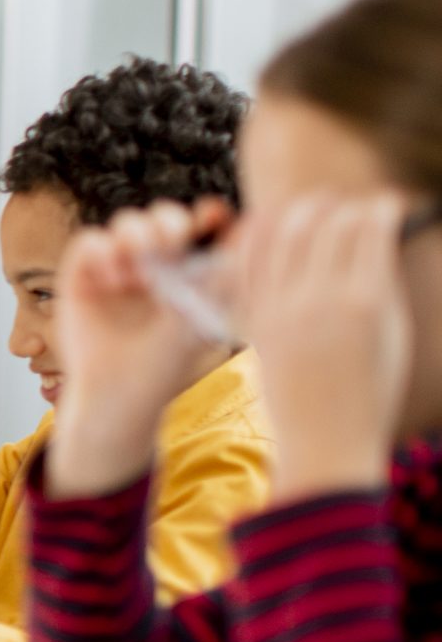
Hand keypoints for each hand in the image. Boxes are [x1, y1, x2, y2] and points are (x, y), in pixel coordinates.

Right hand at [44, 199, 234, 497]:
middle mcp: (148, 269)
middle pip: (159, 218)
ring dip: (136, 235)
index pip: (194, 231)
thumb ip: (223, 273)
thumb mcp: (202, 316)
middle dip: (168, 221)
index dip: (203, 216)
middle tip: (173, 242)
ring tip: (139, 270)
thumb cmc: (163, 365)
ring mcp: (113, 271)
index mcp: (181, 276)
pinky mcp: (79, 278)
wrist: (118, 394)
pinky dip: (102, 252)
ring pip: (125, 223)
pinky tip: (113, 281)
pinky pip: (89, 241)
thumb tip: (251, 224)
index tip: (213, 214)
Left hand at [237, 192, 410, 500]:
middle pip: (326, 223)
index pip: (369, 228)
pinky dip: (258, 236)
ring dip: (300, 211)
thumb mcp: (393, 333)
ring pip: (282, 234)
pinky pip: (249, 263)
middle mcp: (318, 300)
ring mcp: (279, 309)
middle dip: (342, 205)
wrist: (324, 437)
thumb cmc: (371, 388)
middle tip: (351, 205)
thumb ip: (383, 281)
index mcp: (364, 301)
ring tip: (315, 207)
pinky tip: (270, 223)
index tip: (387, 204)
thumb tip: (375, 236)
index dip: (381, 208)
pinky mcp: (252, 319)